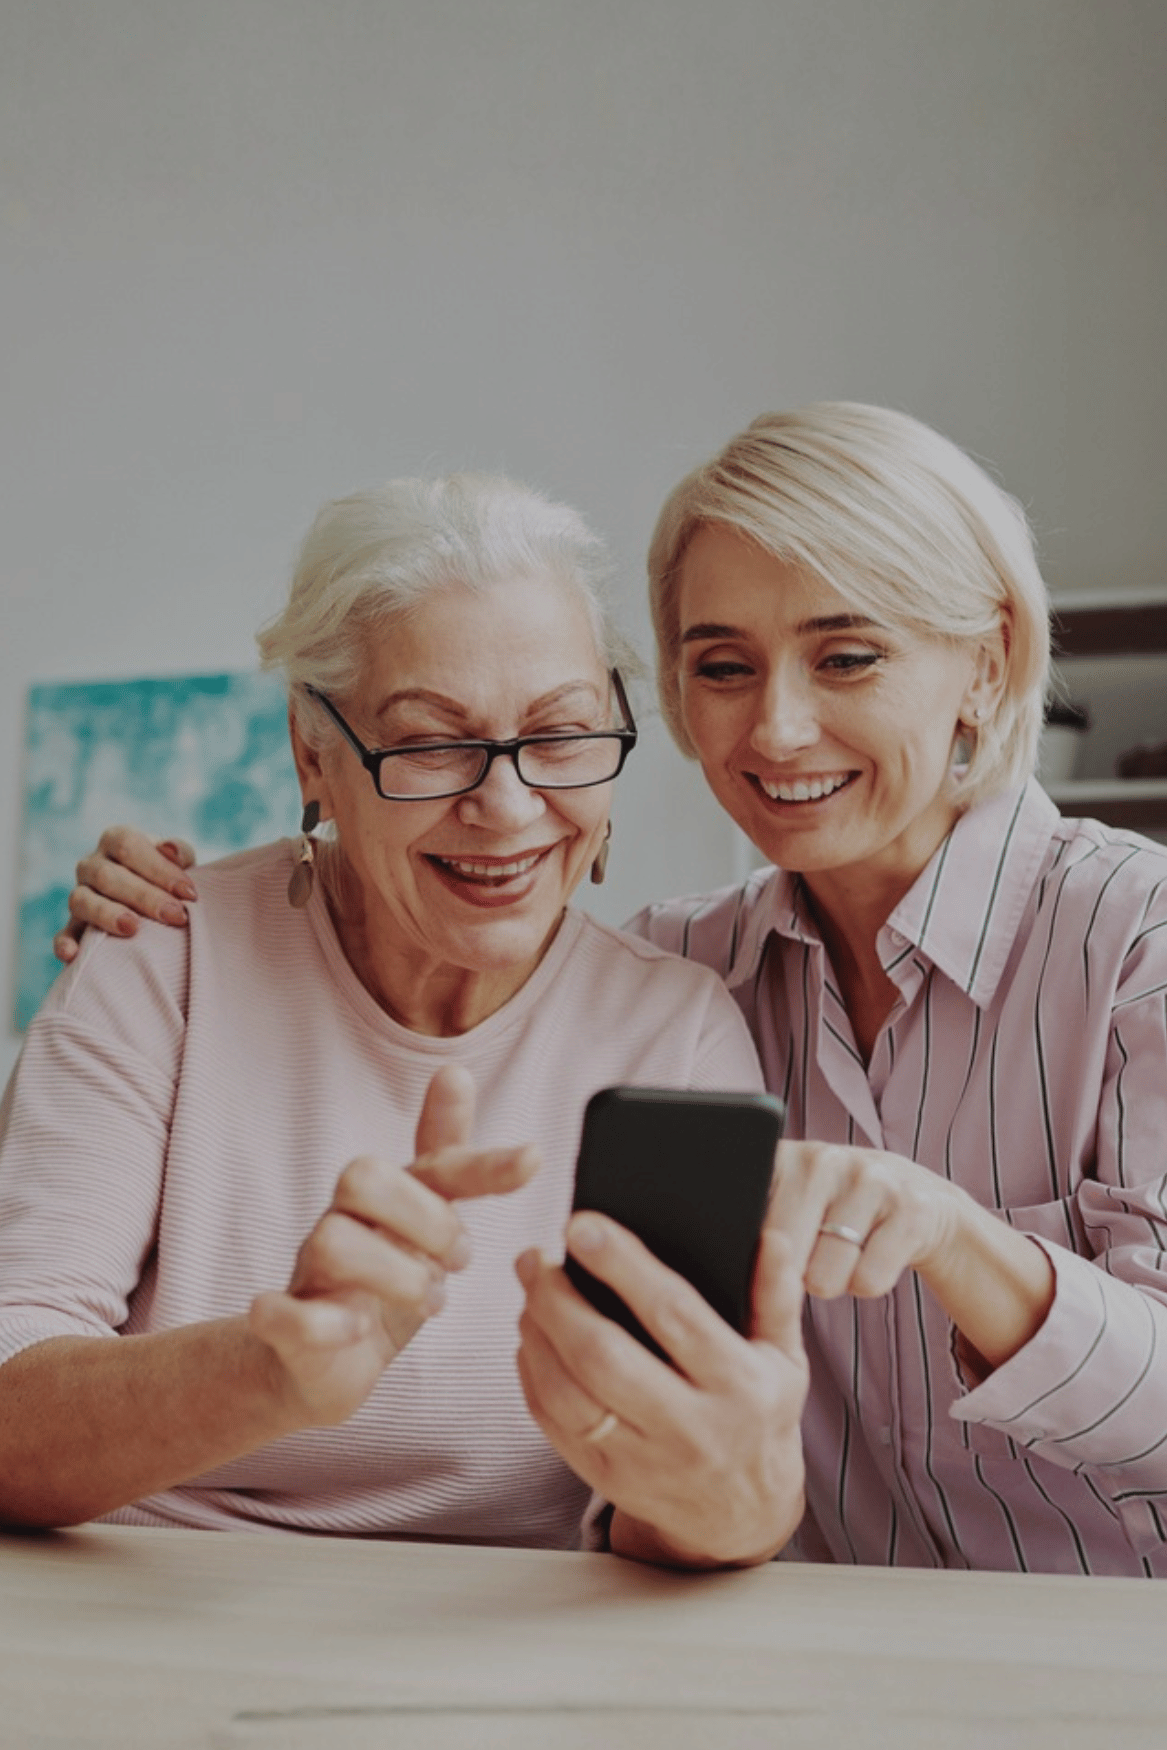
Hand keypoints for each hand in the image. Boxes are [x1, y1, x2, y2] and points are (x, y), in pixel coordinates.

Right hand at [54, 826, 197, 962]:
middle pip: (107, 876)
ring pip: (82, 901)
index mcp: (116, 841)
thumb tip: (170, 849)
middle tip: (176, 916)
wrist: (156, 902)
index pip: (128, 846)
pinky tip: (72, 954)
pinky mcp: (75, 925)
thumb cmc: (169, 878)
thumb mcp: (179, 861)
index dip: (158, 868)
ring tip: (132, 928)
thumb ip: (180, 853)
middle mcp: (92, 865)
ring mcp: (80, 894)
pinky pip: (65, 933)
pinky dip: (65, 943)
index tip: (189, 893)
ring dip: (106, 915)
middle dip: (144, 896)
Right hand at [252, 1065, 538, 1427]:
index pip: (433, 1163)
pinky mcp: (285, 1327)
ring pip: (331, 1241)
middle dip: (427, 1217)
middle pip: (362, 1176)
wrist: (312, 1366)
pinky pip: (277, 1312)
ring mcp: (310, 1273)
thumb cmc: (377, 1287)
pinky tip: (351, 1329)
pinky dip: (318, 1322)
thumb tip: (456, 1070)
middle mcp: (343, 1224)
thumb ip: (448, 1159)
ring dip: (395, 1274)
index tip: (535, 1158)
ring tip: (429, 1302)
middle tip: (460, 1260)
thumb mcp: (424, 1222)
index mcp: (385, 1201)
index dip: (484, 1163)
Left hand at [515, 1214, 807, 1568]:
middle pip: (604, 1357)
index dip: (623, 1265)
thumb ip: (776, 1295)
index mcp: (737, 1385)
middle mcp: (689, 1427)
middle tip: (535, 1258)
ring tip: (530, 1293)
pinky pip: (554, 1425)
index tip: (584, 1226)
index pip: (674, 1314)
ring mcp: (644, 1460)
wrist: (742, 1515)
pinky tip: (532, 1341)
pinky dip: (533, 1376)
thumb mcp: (785, 1358)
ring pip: (568, 1394)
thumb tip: (770, 1238)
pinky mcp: (607, 1479)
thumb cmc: (759, 1417)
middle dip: (557, 1300)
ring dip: (536, 1336)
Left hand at [767, 1139, 1054, 1370]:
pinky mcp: (911, 1208)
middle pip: (779, 1256)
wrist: (920, 1202)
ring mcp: (869, 1178)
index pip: (741, 1216)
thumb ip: (753, 1224)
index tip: (759, 1257)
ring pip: (822, 1278)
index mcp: (781, 1157)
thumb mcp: (790, 1205)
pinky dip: (867, 1284)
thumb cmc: (836, 1213)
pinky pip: (867, 1281)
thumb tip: (722, 1266)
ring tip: (842, 1254)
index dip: (747, 1252)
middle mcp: (821, 1158)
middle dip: (789, 1276)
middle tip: (808, 1257)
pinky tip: (873, 1256)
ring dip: (831, 1282)